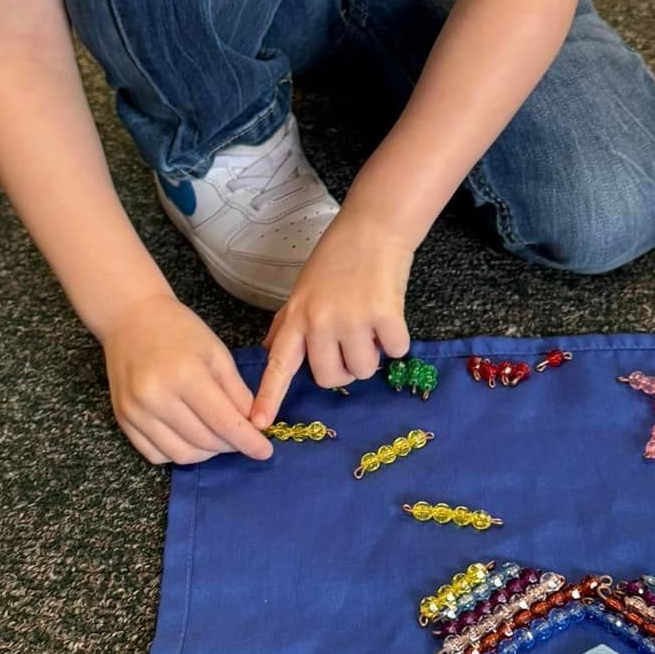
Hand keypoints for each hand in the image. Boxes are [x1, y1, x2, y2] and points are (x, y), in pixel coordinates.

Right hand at [103, 293, 274, 466]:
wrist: (130, 317)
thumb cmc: (178, 330)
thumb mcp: (217, 353)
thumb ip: (237, 392)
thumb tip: (254, 426)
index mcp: (185, 375)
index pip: (223, 422)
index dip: (248, 441)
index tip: (265, 451)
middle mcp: (155, 398)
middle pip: (204, 442)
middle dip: (230, 445)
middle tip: (241, 436)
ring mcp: (135, 411)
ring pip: (181, 455)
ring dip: (207, 453)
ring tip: (217, 437)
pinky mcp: (123, 419)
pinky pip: (156, 455)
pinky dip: (179, 453)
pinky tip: (190, 438)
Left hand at [250, 211, 412, 426]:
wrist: (373, 228)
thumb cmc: (337, 258)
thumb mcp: (302, 291)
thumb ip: (288, 323)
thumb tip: (269, 349)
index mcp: (297, 318)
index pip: (278, 364)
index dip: (268, 396)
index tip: (258, 425)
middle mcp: (319, 322)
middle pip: (330, 378)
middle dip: (345, 368)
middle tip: (352, 341)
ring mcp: (351, 320)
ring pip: (364, 369)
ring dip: (373, 354)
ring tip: (370, 324)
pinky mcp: (384, 315)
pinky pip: (395, 351)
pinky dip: (397, 339)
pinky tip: (389, 315)